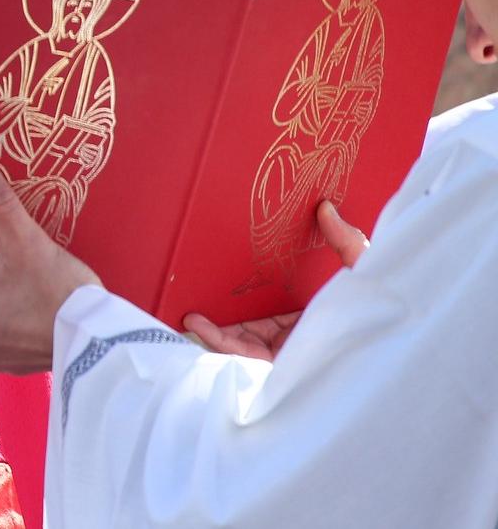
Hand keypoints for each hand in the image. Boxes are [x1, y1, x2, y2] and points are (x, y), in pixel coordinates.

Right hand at [184, 200, 368, 361]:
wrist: (384, 349)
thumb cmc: (380, 312)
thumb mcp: (364, 270)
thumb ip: (347, 241)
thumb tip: (326, 208)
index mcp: (314, 311)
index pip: (276, 300)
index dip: (251, 287)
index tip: (229, 266)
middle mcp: (296, 332)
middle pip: (250, 319)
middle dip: (221, 308)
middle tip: (197, 289)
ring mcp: (283, 350)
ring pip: (238, 335)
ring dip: (211, 325)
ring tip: (187, 313)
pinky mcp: (275, 365)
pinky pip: (238, 352)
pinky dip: (215, 339)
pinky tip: (196, 324)